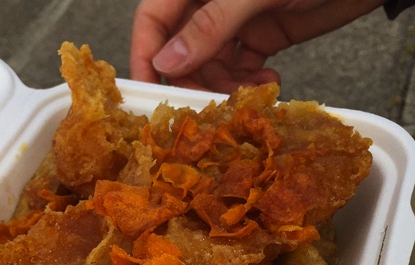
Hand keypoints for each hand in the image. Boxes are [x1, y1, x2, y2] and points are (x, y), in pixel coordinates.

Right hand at [130, 0, 384, 92]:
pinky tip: (268, 83)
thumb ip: (211, 25)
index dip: (146, 55)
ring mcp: (239, 18)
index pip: (154, 18)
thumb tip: (167, 61)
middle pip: (182, 49)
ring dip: (224, 86)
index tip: (147, 92)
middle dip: (191, 80)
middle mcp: (213, 0)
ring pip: (212, 64)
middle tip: (207, 105)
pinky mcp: (266, 33)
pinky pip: (243, 67)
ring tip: (245, 96)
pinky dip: (250, 82)